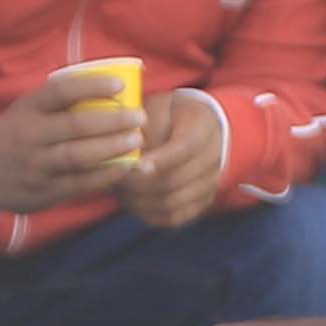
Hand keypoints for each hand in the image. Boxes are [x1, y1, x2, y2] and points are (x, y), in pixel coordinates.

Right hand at [0, 66, 152, 217]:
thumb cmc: (20, 133)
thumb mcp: (30, 109)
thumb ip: (61, 99)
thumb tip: (118, 83)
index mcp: (29, 109)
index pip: (61, 92)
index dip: (92, 87)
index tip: (120, 85)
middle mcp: (30, 136)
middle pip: (75, 126)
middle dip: (112, 121)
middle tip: (139, 117)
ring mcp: (35, 165)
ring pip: (77, 156)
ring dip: (111, 148)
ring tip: (136, 140)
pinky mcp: (42, 191)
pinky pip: (78, 183)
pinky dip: (104, 175)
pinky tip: (124, 167)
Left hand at [116, 87, 233, 228]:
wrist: (200, 130)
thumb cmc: (173, 115)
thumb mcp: (162, 107)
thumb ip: (149, 122)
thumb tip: (134, 145)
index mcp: (203, 129)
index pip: (184, 148)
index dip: (161, 160)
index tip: (137, 165)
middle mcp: (212, 159)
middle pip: (174, 180)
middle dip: (139, 183)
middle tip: (114, 177)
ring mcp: (208, 184)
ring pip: (170, 203)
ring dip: (139, 199)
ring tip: (119, 188)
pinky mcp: (199, 204)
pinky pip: (171, 218)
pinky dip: (148, 212)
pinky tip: (132, 199)